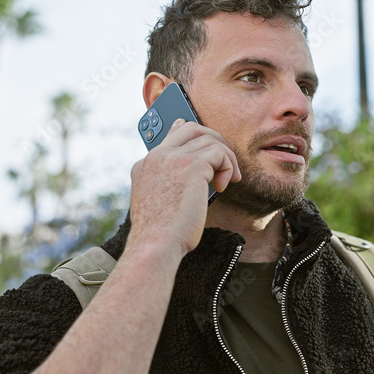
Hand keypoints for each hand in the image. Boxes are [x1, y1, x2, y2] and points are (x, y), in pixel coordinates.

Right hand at [127, 119, 240, 256]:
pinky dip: (227, 167)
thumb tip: (194, 176)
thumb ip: (169, 183)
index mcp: (145, 165)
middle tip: (226, 163)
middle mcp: (157, 156)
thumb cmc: (161, 233)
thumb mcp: (158, 203)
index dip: (193, 134)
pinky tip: (222, 187)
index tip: (208, 140)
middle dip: (215, 141)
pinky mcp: (191, 165)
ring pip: (210, 140)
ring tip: (227, 180)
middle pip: (192, 129)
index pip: (172, 135)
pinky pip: (219, 153)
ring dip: (226, 159)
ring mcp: (172, 158)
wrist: (156, 244)